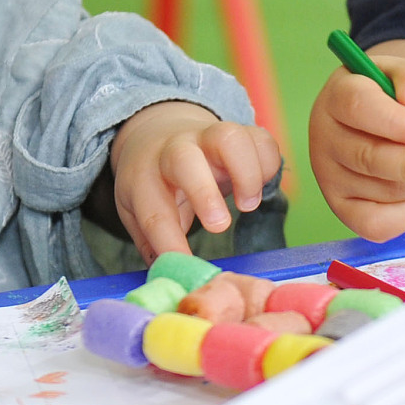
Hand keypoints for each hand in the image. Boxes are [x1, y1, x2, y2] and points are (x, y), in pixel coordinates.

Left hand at [106, 102, 281, 262]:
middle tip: (219, 226)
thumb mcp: (136, 208)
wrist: (160, 133)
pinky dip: (267, 165)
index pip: (154, 211)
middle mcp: (175, 151)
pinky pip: (260, 140)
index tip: (185, 265)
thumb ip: (150, 241)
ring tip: (248, 205)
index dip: (169, 241)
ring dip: (245, 173)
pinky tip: (260, 186)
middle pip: (184, 159)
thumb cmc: (153, 181)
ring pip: (229, 138)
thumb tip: (166, 273)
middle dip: (203, 192)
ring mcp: (208, 137)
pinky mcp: (240, 132)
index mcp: (145, 176)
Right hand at [307, 55, 404, 241]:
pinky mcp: (339, 206)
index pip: (356, 105)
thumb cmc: (398, 100)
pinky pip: (372, 224)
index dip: (392, 121)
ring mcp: (328, 173)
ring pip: (378, 189)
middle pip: (366, 156)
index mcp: (340, 92)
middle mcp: (325, 133)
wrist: (393, 128)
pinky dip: (399, 217)